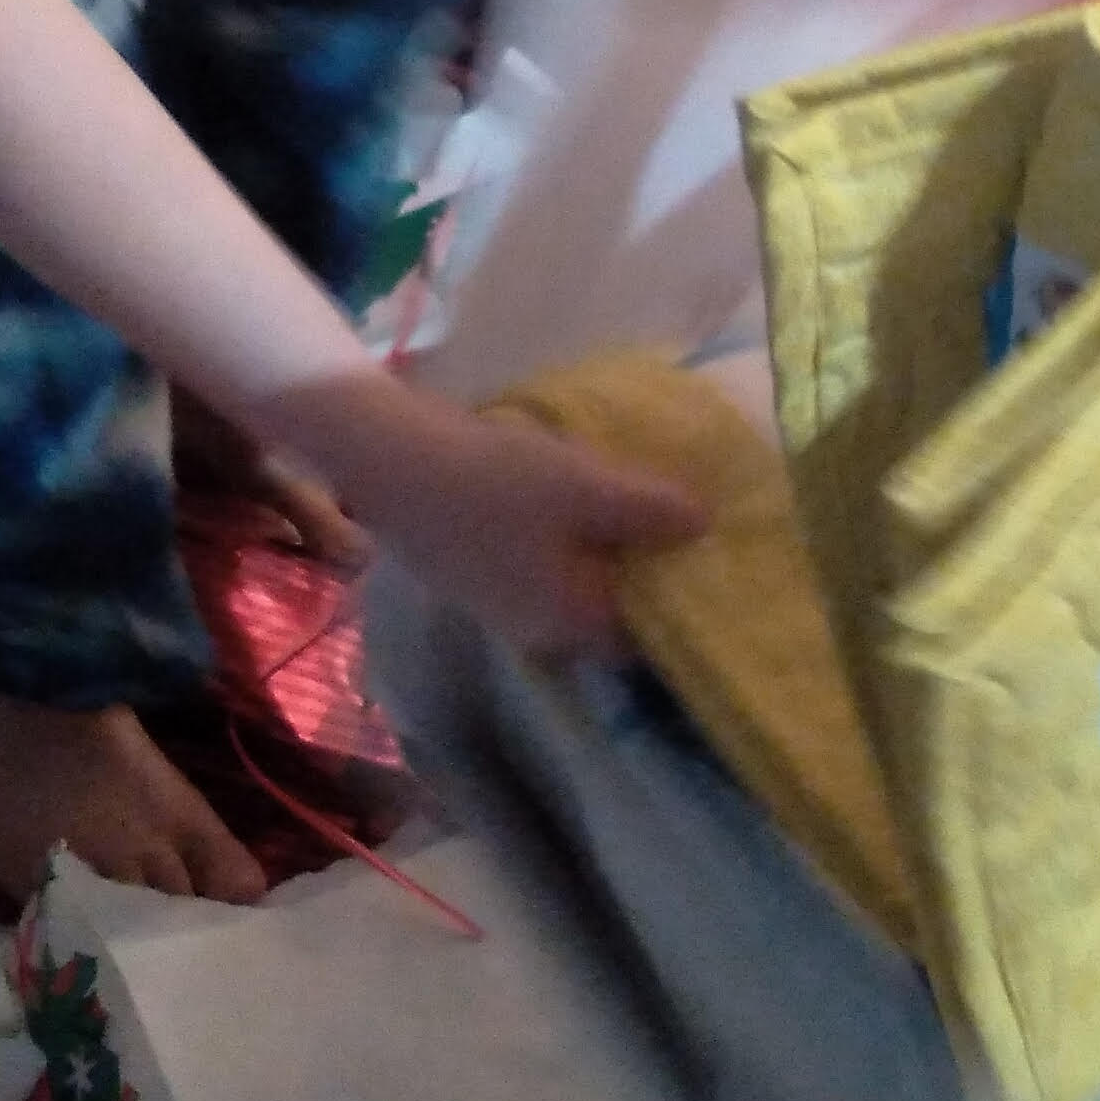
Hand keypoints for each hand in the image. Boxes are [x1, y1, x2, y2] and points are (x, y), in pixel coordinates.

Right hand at [265, 374, 708, 656]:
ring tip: (635, 502)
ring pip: (571, 587)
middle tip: (679, 524)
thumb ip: (654, 510)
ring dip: (601, 555)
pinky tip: (573, 497)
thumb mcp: (588, 487)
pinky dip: (564, 541)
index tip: (709, 563)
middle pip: (606, 613)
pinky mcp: (474, 573)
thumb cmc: (495, 482)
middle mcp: (537, 632)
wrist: (389, 460)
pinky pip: (540, 566)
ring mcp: (499, 606)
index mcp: (571, 625)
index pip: (643, 640)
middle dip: (640, 575)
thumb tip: (707, 524)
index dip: (677, 604)